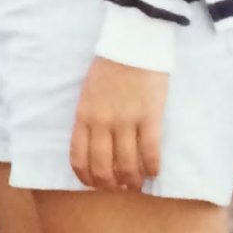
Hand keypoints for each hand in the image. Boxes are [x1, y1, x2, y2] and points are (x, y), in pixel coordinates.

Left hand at [70, 56, 167, 191]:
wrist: (132, 44)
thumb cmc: (109, 68)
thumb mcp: (87, 94)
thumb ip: (88, 119)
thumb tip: (95, 147)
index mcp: (83, 116)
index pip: (78, 158)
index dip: (86, 177)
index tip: (95, 185)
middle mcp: (102, 122)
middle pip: (102, 166)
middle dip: (109, 184)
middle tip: (118, 188)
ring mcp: (126, 120)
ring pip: (126, 164)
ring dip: (132, 180)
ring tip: (137, 184)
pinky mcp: (149, 116)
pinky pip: (150, 151)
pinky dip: (152, 167)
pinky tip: (154, 172)